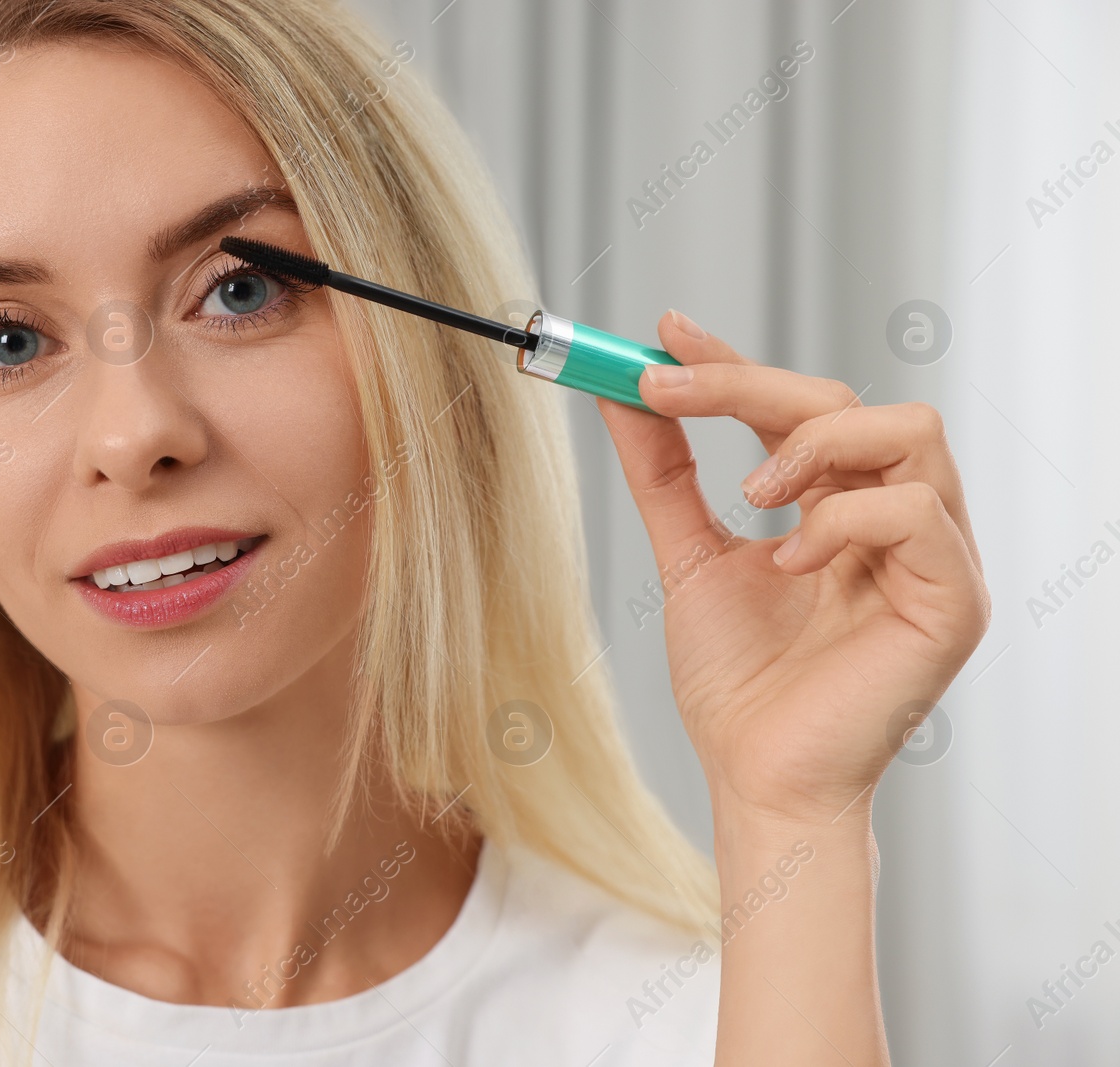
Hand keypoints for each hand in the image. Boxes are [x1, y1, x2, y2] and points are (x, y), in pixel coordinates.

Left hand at [596, 310, 989, 825]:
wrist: (756, 777)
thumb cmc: (736, 682)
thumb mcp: (688, 556)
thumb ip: (665, 473)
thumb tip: (624, 392)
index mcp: (841, 505)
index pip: (801, 405)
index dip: (735, 362)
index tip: (664, 333)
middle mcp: (898, 518)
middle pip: (851, 401)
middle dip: (752, 385)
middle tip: (668, 388)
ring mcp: (934, 556)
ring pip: (909, 430)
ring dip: (812, 444)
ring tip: (749, 496)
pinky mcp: (953, 599)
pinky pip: (915, 511)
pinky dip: (841, 520)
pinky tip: (788, 563)